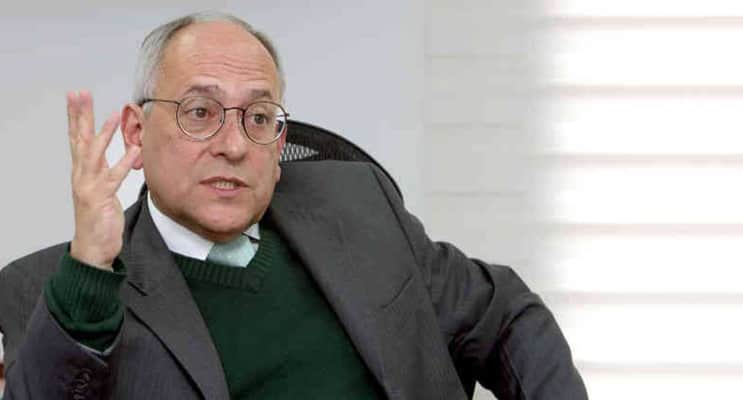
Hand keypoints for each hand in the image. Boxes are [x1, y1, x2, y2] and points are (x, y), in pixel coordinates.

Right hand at [67, 91, 139, 270]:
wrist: (93, 249)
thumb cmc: (99, 219)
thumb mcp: (102, 188)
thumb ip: (108, 169)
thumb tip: (125, 150)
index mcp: (82, 171)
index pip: (77, 137)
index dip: (76, 116)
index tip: (77, 95)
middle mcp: (82, 175)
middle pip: (79, 139)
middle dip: (80, 115)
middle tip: (79, 93)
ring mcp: (89, 186)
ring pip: (95, 154)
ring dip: (104, 133)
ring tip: (114, 115)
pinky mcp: (101, 198)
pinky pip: (114, 177)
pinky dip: (124, 163)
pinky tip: (134, 150)